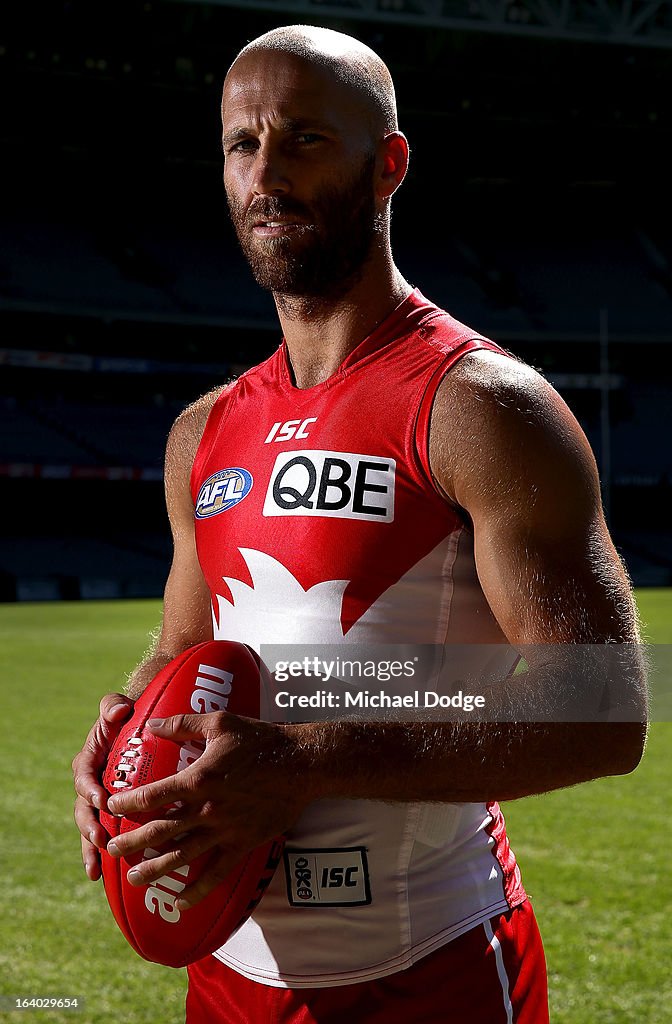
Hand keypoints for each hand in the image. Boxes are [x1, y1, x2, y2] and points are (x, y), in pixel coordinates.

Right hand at [72, 694, 134, 879]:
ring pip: (89, 828)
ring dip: (91, 849)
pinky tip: (102, 876)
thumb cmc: (128, 719)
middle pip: (83, 809)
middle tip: (101, 840)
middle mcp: (90, 784)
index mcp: (89, 761)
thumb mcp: (118, 708)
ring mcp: (98, 803)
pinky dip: (99, 856)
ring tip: (97, 868)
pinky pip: (102, 837)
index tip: (102, 801)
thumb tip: (118, 712)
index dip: (90, 789)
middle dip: (89, 827)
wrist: (137, 731)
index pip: (84, 776)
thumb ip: (113, 707)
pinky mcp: (110, 816)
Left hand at [104, 711, 308, 908]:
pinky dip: (198, 889)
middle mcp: (208, 809)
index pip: (152, 796)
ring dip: (155, 869)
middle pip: (161, 830)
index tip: (111, 806)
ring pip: (183, 855)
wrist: (301, 764)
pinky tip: (181, 901)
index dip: (127, 803)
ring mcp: (225, 830)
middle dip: (132, 842)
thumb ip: (183, 724)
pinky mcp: (244, 843)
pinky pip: (217, 872)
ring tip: (133, 879)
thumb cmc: (260, 739)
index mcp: (198, 779)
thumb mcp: (220, 723)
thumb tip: (152, 725)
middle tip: (111, 849)